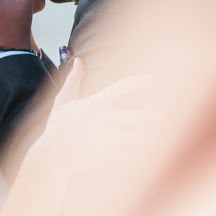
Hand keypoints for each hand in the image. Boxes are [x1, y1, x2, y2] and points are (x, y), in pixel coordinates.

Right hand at [33, 58, 159, 174]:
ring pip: (139, 137)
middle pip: (138, 116)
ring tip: (159, 137)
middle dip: (154, 117)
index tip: (150, 79)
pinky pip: (132, 154)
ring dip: (150, 137)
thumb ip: (74, 79)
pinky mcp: (108, 154)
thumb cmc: (57, 127)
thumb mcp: (63, 100)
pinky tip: (146, 154)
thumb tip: (78, 59)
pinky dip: (141, 154)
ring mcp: (108, 139)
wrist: (52, 156)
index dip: (138, 81)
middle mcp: (105, 120)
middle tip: (163, 117)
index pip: (121, 87)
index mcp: (95, 104)